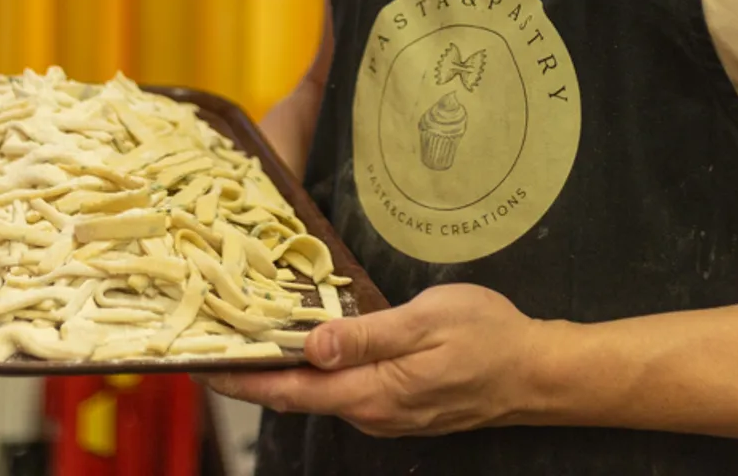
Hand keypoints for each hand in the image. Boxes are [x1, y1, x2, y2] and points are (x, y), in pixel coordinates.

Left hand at [193, 283, 554, 437]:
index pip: (289, 391)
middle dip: (252, 375)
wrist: (535, 374)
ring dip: (281, 373)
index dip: (243, 380)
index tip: (202, 366)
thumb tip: (313, 347)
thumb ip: (367, 337)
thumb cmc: (486, 338)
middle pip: (295, 397)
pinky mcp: (396, 407)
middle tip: (214, 344)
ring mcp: (383, 414)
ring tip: (251, 339)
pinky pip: (342, 393)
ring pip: (318, 395)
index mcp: (370, 394)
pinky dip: (314, 374)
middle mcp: (369, 413)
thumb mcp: (426, 323)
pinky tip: (306, 349)